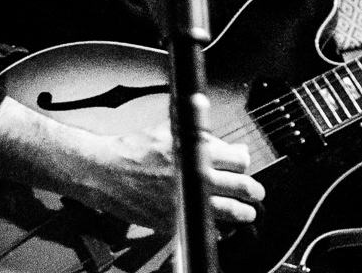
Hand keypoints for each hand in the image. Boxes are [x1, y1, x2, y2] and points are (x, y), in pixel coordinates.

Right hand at [69, 124, 263, 233]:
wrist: (106, 172)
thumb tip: (231, 148)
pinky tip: (218, 223)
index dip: (243, 164)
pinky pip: (209, 230)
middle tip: (255, 193)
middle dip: (253, 191)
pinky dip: (218, 228)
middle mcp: (196, 178)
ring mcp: (187, 203)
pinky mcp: (177, 222)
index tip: (242, 167)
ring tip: (245, 212)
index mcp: (196, 152)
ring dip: (244, 213)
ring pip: (233, 213)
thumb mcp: (169, 131)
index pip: (239, 160)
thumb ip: (203, 137)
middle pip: (243, 187)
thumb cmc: (134, 149)